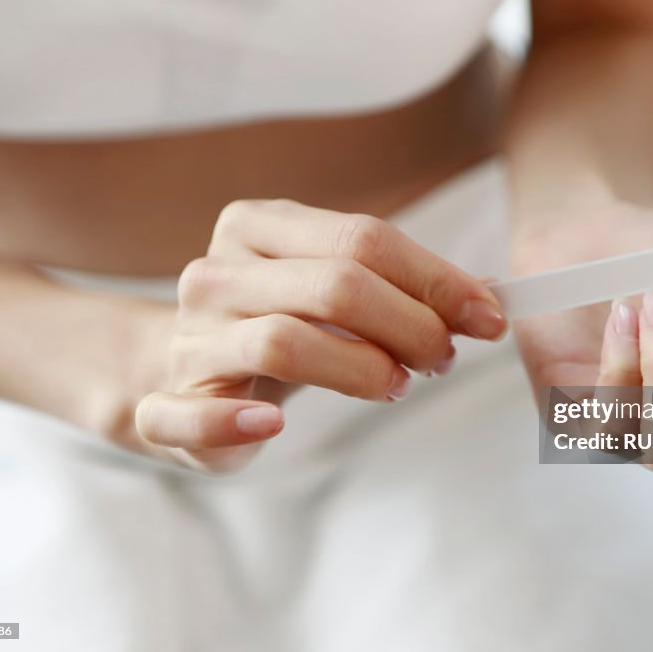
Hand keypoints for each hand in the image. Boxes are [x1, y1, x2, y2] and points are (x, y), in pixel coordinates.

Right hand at [134, 199, 507, 471]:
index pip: (363, 237)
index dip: (437, 279)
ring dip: (358, 368)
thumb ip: (401, 286)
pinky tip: (274, 424)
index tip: (488, 316)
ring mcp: (189, 338)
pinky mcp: (164, 405)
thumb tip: (486, 293)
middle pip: (335, 284)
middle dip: (411, 324)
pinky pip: (185, 414)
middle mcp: (217, 273)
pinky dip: (232, 421)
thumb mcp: (333, 291)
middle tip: (444, 358)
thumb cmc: (277, 326)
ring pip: (283, 341)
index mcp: (259, 227)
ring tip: (396, 384)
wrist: (183, 373)